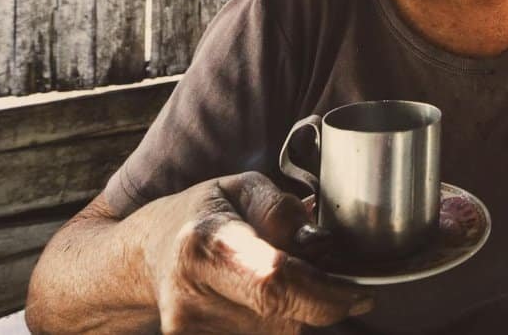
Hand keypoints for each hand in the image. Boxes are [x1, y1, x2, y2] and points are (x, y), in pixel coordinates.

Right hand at [136, 171, 372, 333]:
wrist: (146, 256)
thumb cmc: (203, 214)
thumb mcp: (242, 187)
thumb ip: (281, 209)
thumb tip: (316, 242)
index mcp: (205, 245)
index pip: (276, 281)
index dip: (327, 294)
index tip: (361, 295)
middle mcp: (191, 296)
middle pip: (285, 315)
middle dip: (317, 300)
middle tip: (315, 274)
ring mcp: (190, 333)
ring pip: (279, 334)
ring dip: (296, 313)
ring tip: (275, 282)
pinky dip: (278, 323)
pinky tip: (263, 303)